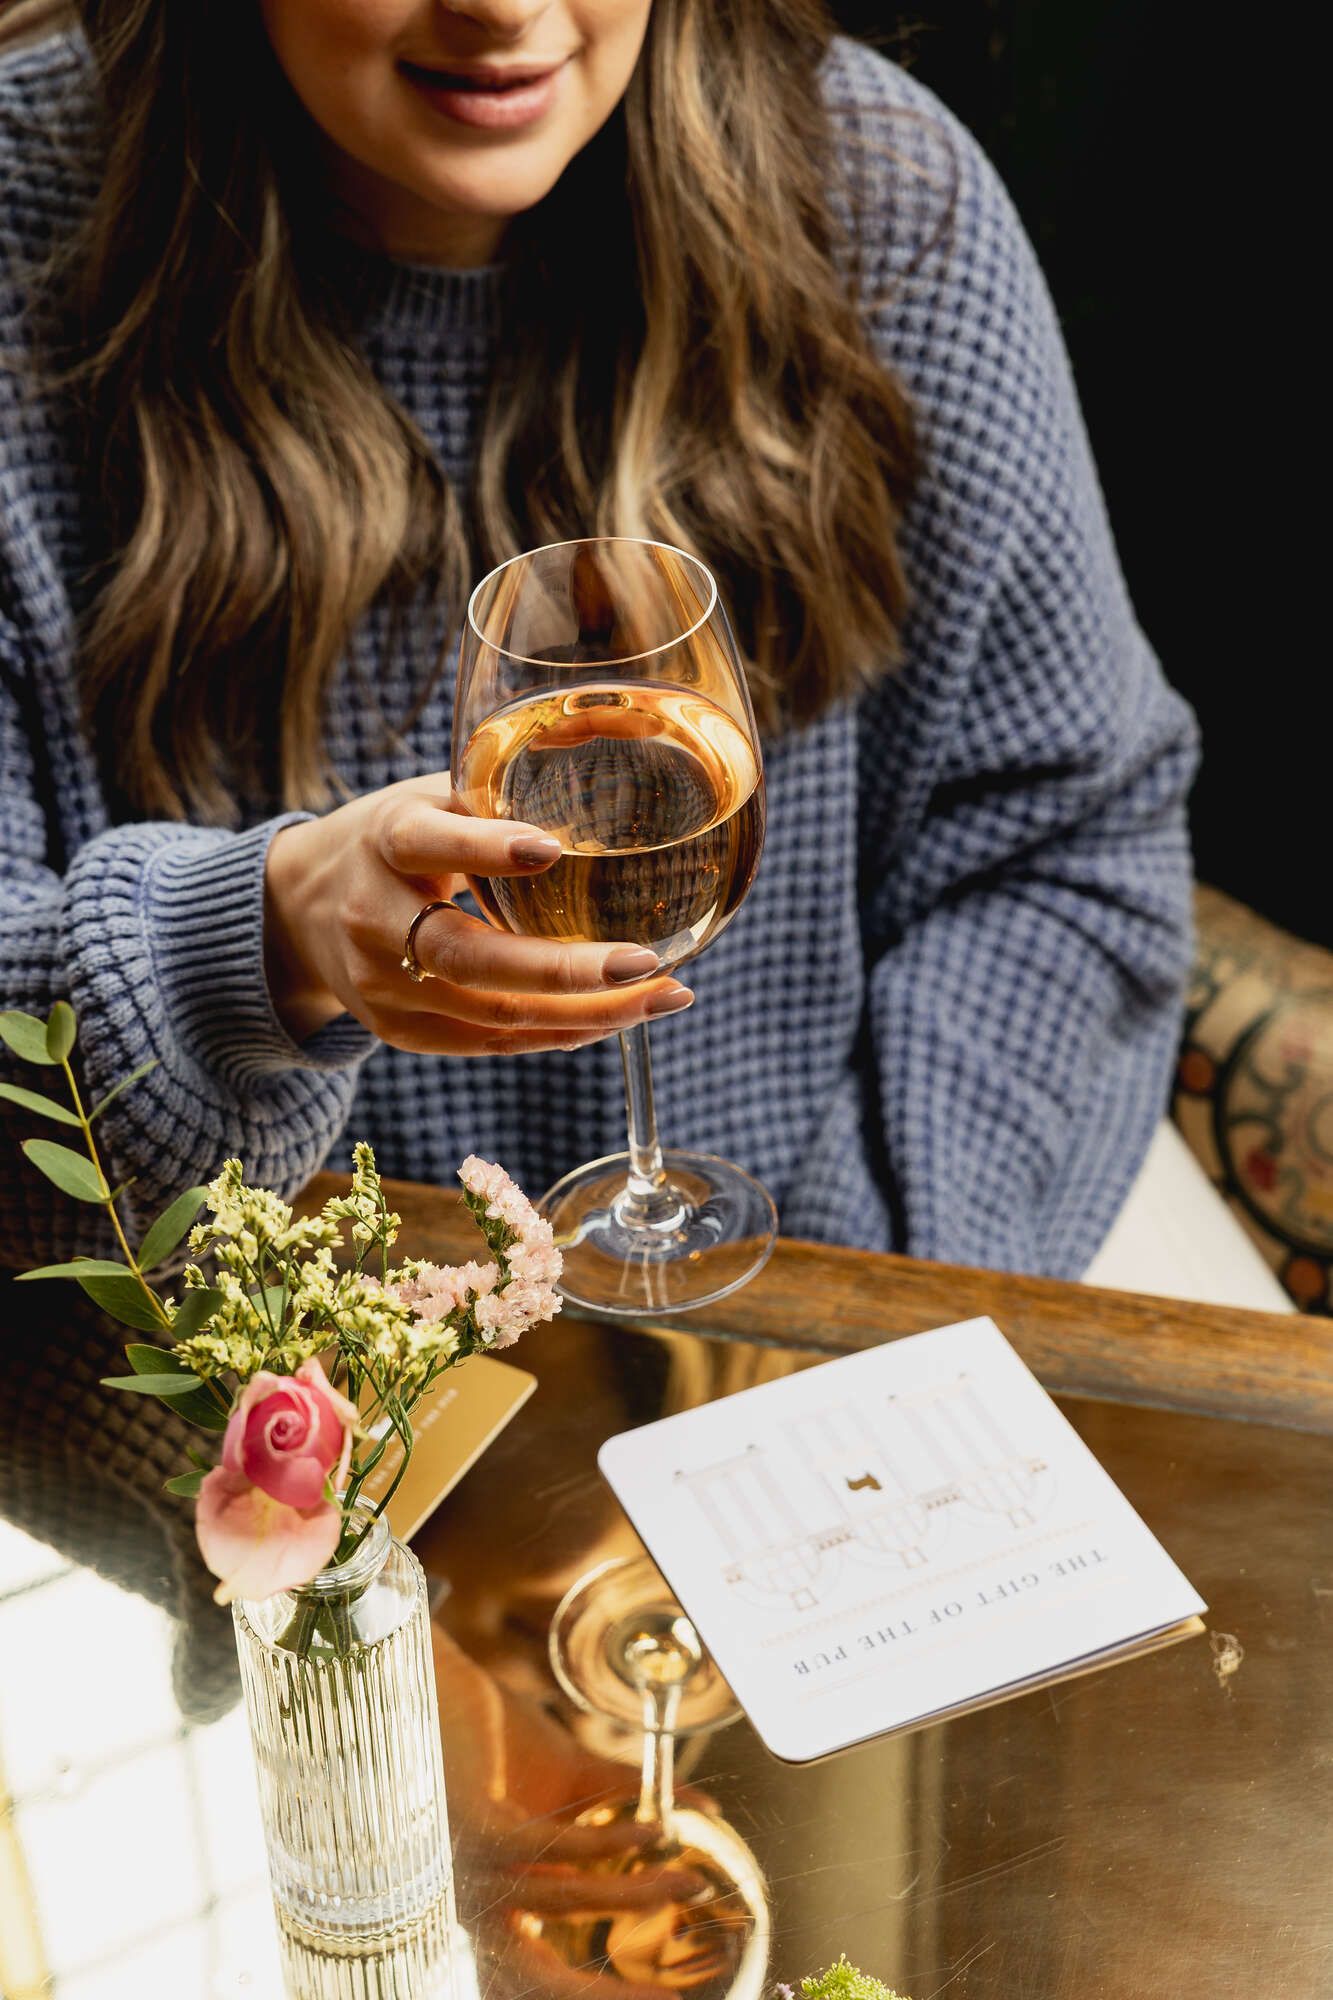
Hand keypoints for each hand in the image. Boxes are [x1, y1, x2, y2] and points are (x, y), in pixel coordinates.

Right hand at [263, 775, 692, 1048]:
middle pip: (471, 958)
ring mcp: (383, 986)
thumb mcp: (428, 796)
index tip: (550, 849)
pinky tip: (616, 1017)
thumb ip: (497, 791)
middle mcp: (373, 920)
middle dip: (568, 969)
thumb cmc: (395, 840)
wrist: (301, 909)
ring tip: (666, 996)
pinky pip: (491, 1042)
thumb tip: (618, 737)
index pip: (429, 846)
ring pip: (493, 1015)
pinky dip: (560, 1033)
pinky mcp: (400, 1031)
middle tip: (649, 962)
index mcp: (384, 841)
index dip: (485, 851)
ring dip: (588, 1013)